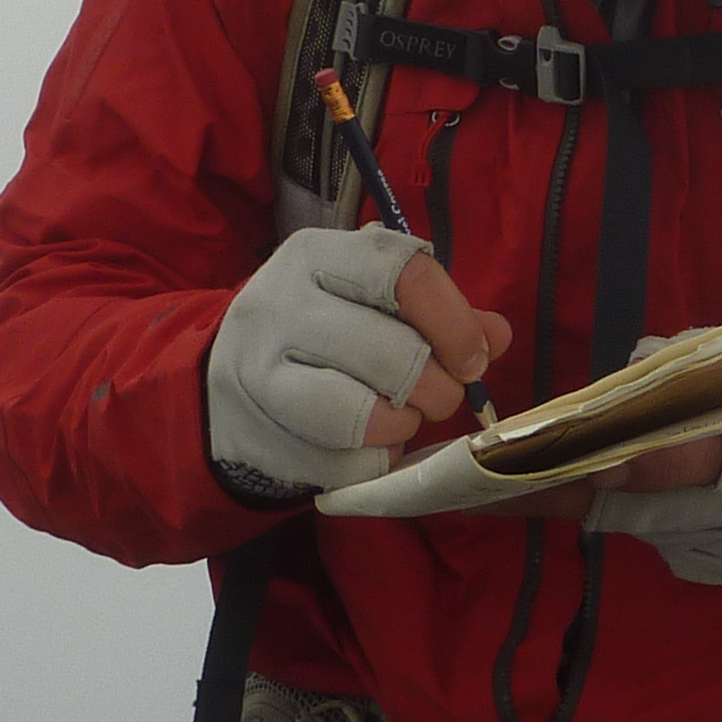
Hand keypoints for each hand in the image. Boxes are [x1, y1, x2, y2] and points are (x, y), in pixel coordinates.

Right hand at [205, 228, 511, 504]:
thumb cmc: (321, 335)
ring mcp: (257, 374)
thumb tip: (496, 336)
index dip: (454, 321)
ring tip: (402, 420)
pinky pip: (342, 465)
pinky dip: (372, 464)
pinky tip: (367, 447)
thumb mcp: (372, 303)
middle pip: (391, 354)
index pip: (402, 273)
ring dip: (402, 427)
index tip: (473, 357)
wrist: (226, 383)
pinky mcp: (255, 436)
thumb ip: (440, 314)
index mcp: (315, 255)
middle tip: (441, 397)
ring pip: (361, 415)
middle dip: (437, 388)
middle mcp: (278, 305)